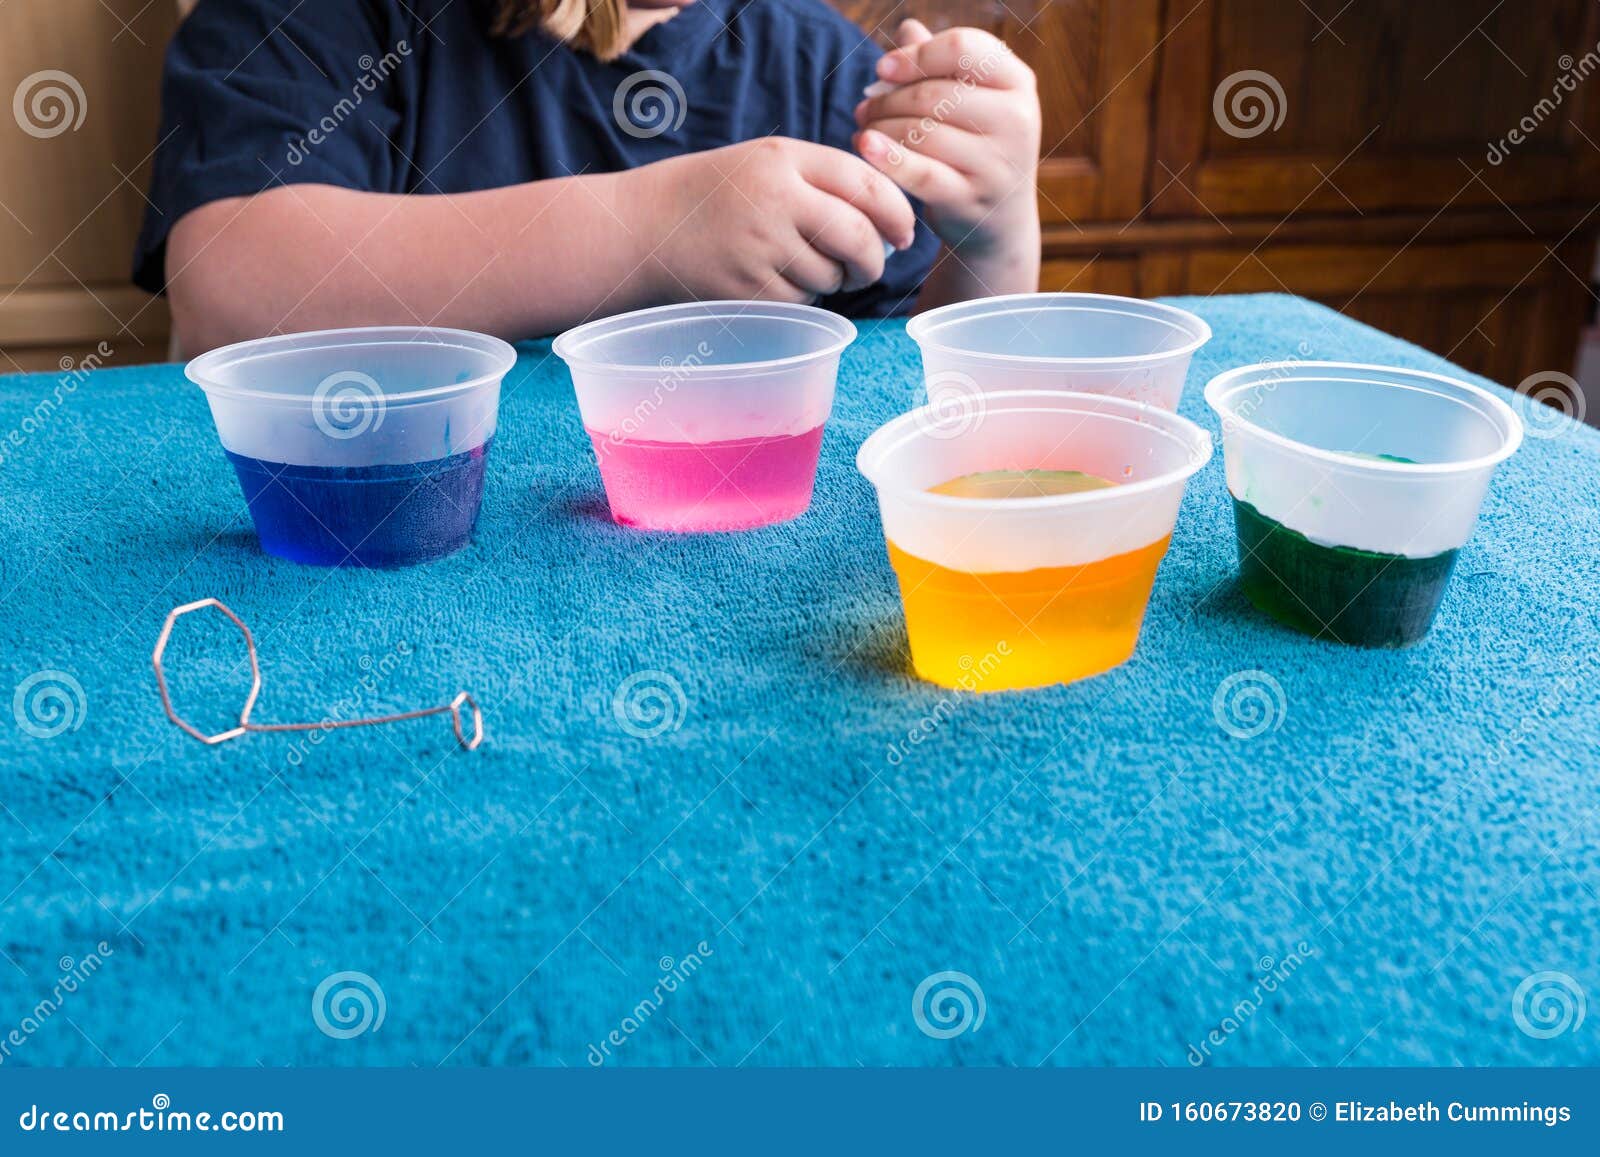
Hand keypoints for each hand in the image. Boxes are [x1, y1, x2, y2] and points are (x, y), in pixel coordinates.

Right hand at [621, 137, 916, 303]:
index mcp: (784, 159)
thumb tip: (892, 226)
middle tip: (869, 267)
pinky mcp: (748, 288)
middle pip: (858, 237)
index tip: (904, 234)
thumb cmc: (720, 195)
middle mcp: (774, 199)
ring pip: (832, 275)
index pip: (866, 185)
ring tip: (801, 265)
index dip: (897, 214)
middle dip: (873, 259)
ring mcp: (759, 247)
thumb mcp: (768, 163)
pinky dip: (801, 296)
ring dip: (833, 279)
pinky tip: (773, 279)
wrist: (647, 227)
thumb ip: (826, 180)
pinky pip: (802, 300)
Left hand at [853, 20, 1040, 262]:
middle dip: (888, 99)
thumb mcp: (971, 101)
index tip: (882, 69)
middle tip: (864, 107)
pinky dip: (886, 156)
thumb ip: (941, 64)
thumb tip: (906, 28)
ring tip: (863, 128)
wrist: (998, 219)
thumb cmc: (976, 146)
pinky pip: (919, 172)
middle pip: (934, 94)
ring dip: (881, 127)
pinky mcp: (970, 198)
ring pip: (921, 132)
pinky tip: (864, 145)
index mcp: (1017, 82)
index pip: (962, 48)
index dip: (915, 55)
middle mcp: (1016, 120)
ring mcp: (996, 163)